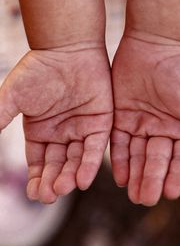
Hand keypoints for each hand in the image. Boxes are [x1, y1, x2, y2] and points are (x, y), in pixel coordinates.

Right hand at [0, 44, 112, 202]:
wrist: (68, 49)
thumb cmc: (39, 70)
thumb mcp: (13, 97)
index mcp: (41, 131)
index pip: (39, 162)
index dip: (37, 178)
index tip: (35, 194)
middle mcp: (62, 133)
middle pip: (58, 165)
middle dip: (54, 182)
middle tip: (50, 196)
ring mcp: (81, 129)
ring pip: (76, 160)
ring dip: (70, 177)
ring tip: (63, 190)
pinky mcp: (100, 123)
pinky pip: (95, 148)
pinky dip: (89, 164)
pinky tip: (82, 181)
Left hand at [111, 34, 179, 205]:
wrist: (155, 43)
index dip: (175, 175)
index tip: (169, 193)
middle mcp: (162, 130)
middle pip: (156, 160)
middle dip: (152, 179)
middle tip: (145, 199)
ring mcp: (141, 124)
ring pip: (138, 155)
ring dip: (135, 174)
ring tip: (132, 193)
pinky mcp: (122, 117)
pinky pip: (119, 142)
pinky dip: (119, 158)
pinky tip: (119, 175)